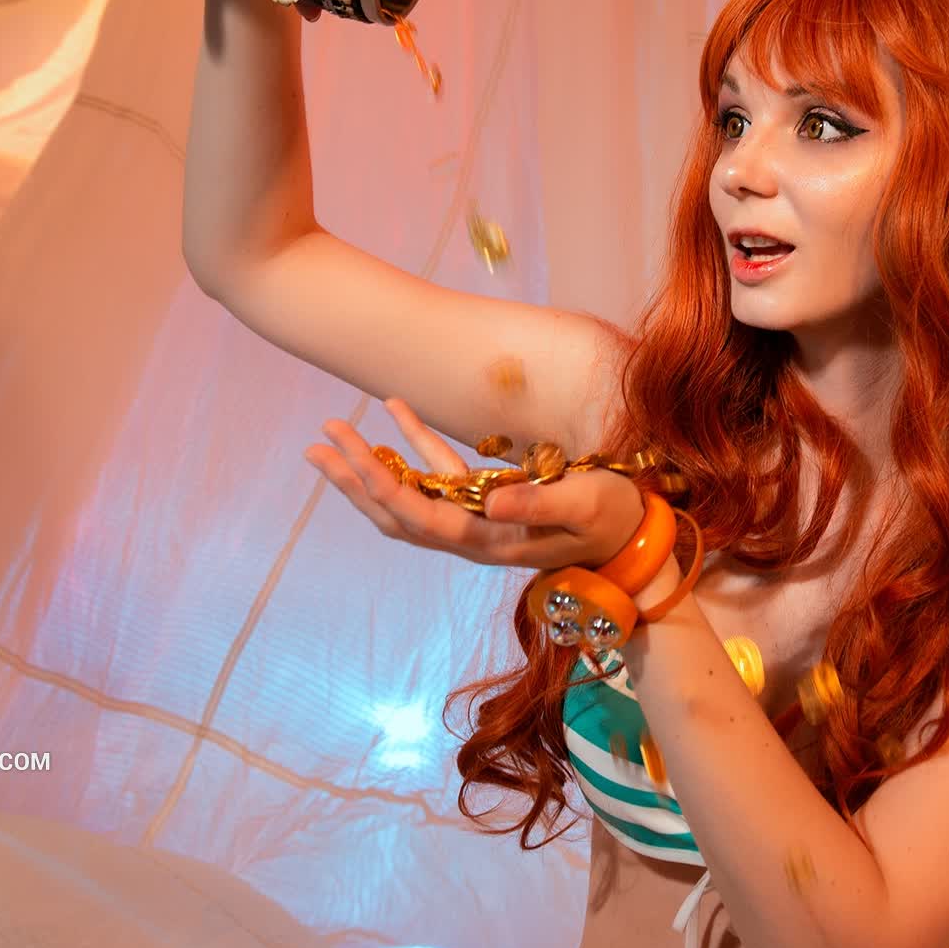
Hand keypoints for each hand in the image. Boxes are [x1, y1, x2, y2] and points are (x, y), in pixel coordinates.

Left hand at [304, 398, 649, 571]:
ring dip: (369, 466)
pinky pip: (439, 473)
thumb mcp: (584, 506)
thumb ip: (539, 502)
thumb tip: (492, 497)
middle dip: (355, 480)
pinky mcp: (486, 500)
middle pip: (398, 512)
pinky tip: (393, 408)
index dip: (385, 489)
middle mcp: (473, 534)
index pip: (424, 517)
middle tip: (317, 445)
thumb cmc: (613, 519)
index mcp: (491, 539)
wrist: (631, 539)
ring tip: (334, 431)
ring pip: (408, 496)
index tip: (350, 460)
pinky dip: (414, 443)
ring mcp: (476, 518)